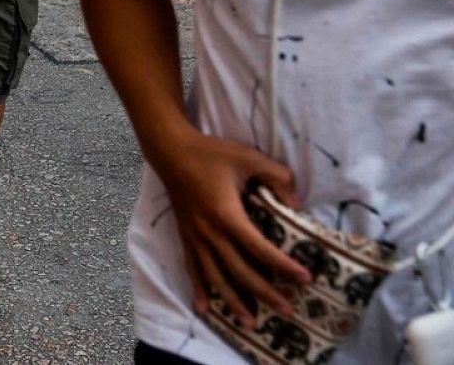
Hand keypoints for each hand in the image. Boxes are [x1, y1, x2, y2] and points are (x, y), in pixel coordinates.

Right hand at [151, 130, 310, 325]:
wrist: (171, 151)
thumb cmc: (211, 153)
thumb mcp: (248, 158)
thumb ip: (277, 177)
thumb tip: (297, 203)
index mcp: (226, 214)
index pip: (259, 247)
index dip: (282, 265)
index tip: (304, 278)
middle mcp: (209, 232)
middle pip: (239, 270)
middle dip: (264, 293)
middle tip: (287, 311)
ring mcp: (195, 237)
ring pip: (215, 276)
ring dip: (233, 301)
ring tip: (250, 323)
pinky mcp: (185, 236)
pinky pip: (193, 268)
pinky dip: (199, 289)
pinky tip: (205, 308)